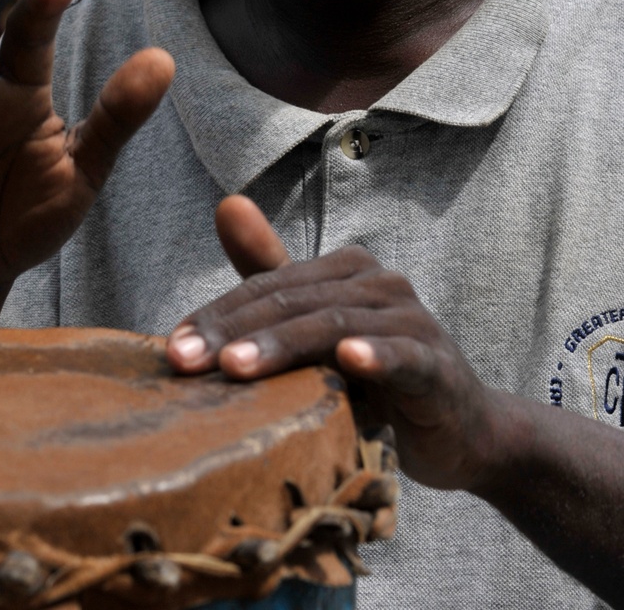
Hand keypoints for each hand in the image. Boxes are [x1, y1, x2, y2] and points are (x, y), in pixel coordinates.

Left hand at [166, 195, 500, 493]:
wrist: (462, 430)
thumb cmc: (377, 378)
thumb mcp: (317, 328)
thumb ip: (269, 271)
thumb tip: (226, 202)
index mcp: (343, 269)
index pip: (266, 287)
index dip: (215, 315)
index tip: (171, 348)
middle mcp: (377, 282)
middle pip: (291, 301)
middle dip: (232, 331)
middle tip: (183, 361)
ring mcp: (409, 319)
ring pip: (334, 325)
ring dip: (283, 346)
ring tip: (235, 368)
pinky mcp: (437, 363)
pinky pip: (403, 356)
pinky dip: (375, 357)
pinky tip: (349, 361)